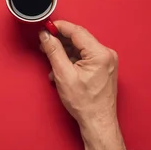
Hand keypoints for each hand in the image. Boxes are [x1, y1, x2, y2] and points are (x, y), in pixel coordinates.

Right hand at [39, 21, 124, 149]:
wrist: (97, 122)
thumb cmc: (85, 103)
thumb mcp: (63, 74)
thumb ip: (54, 51)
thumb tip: (46, 36)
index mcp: (100, 54)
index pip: (77, 31)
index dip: (59, 27)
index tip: (46, 27)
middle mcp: (106, 54)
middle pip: (78, 39)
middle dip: (59, 41)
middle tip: (44, 43)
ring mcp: (105, 61)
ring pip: (80, 48)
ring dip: (64, 52)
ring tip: (50, 60)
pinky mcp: (102, 68)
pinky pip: (84, 57)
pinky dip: (71, 60)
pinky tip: (60, 69)